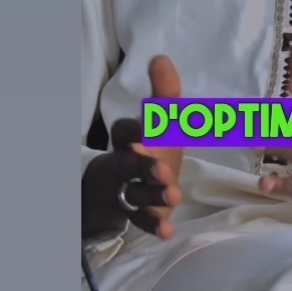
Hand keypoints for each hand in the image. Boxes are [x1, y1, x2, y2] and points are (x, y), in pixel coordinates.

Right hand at [82, 56, 183, 240]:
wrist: (118, 187)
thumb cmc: (146, 147)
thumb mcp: (158, 121)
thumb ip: (163, 93)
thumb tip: (160, 58)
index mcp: (130, 139)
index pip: (124, 130)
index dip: (134, 128)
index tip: (149, 123)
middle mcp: (126, 164)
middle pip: (128, 164)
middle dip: (144, 164)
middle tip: (163, 167)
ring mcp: (130, 191)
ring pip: (137, 193)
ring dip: (154, 194)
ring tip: (174, 196)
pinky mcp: (140, 214)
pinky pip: (143, 222)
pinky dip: (154, 227)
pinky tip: (168, 232)